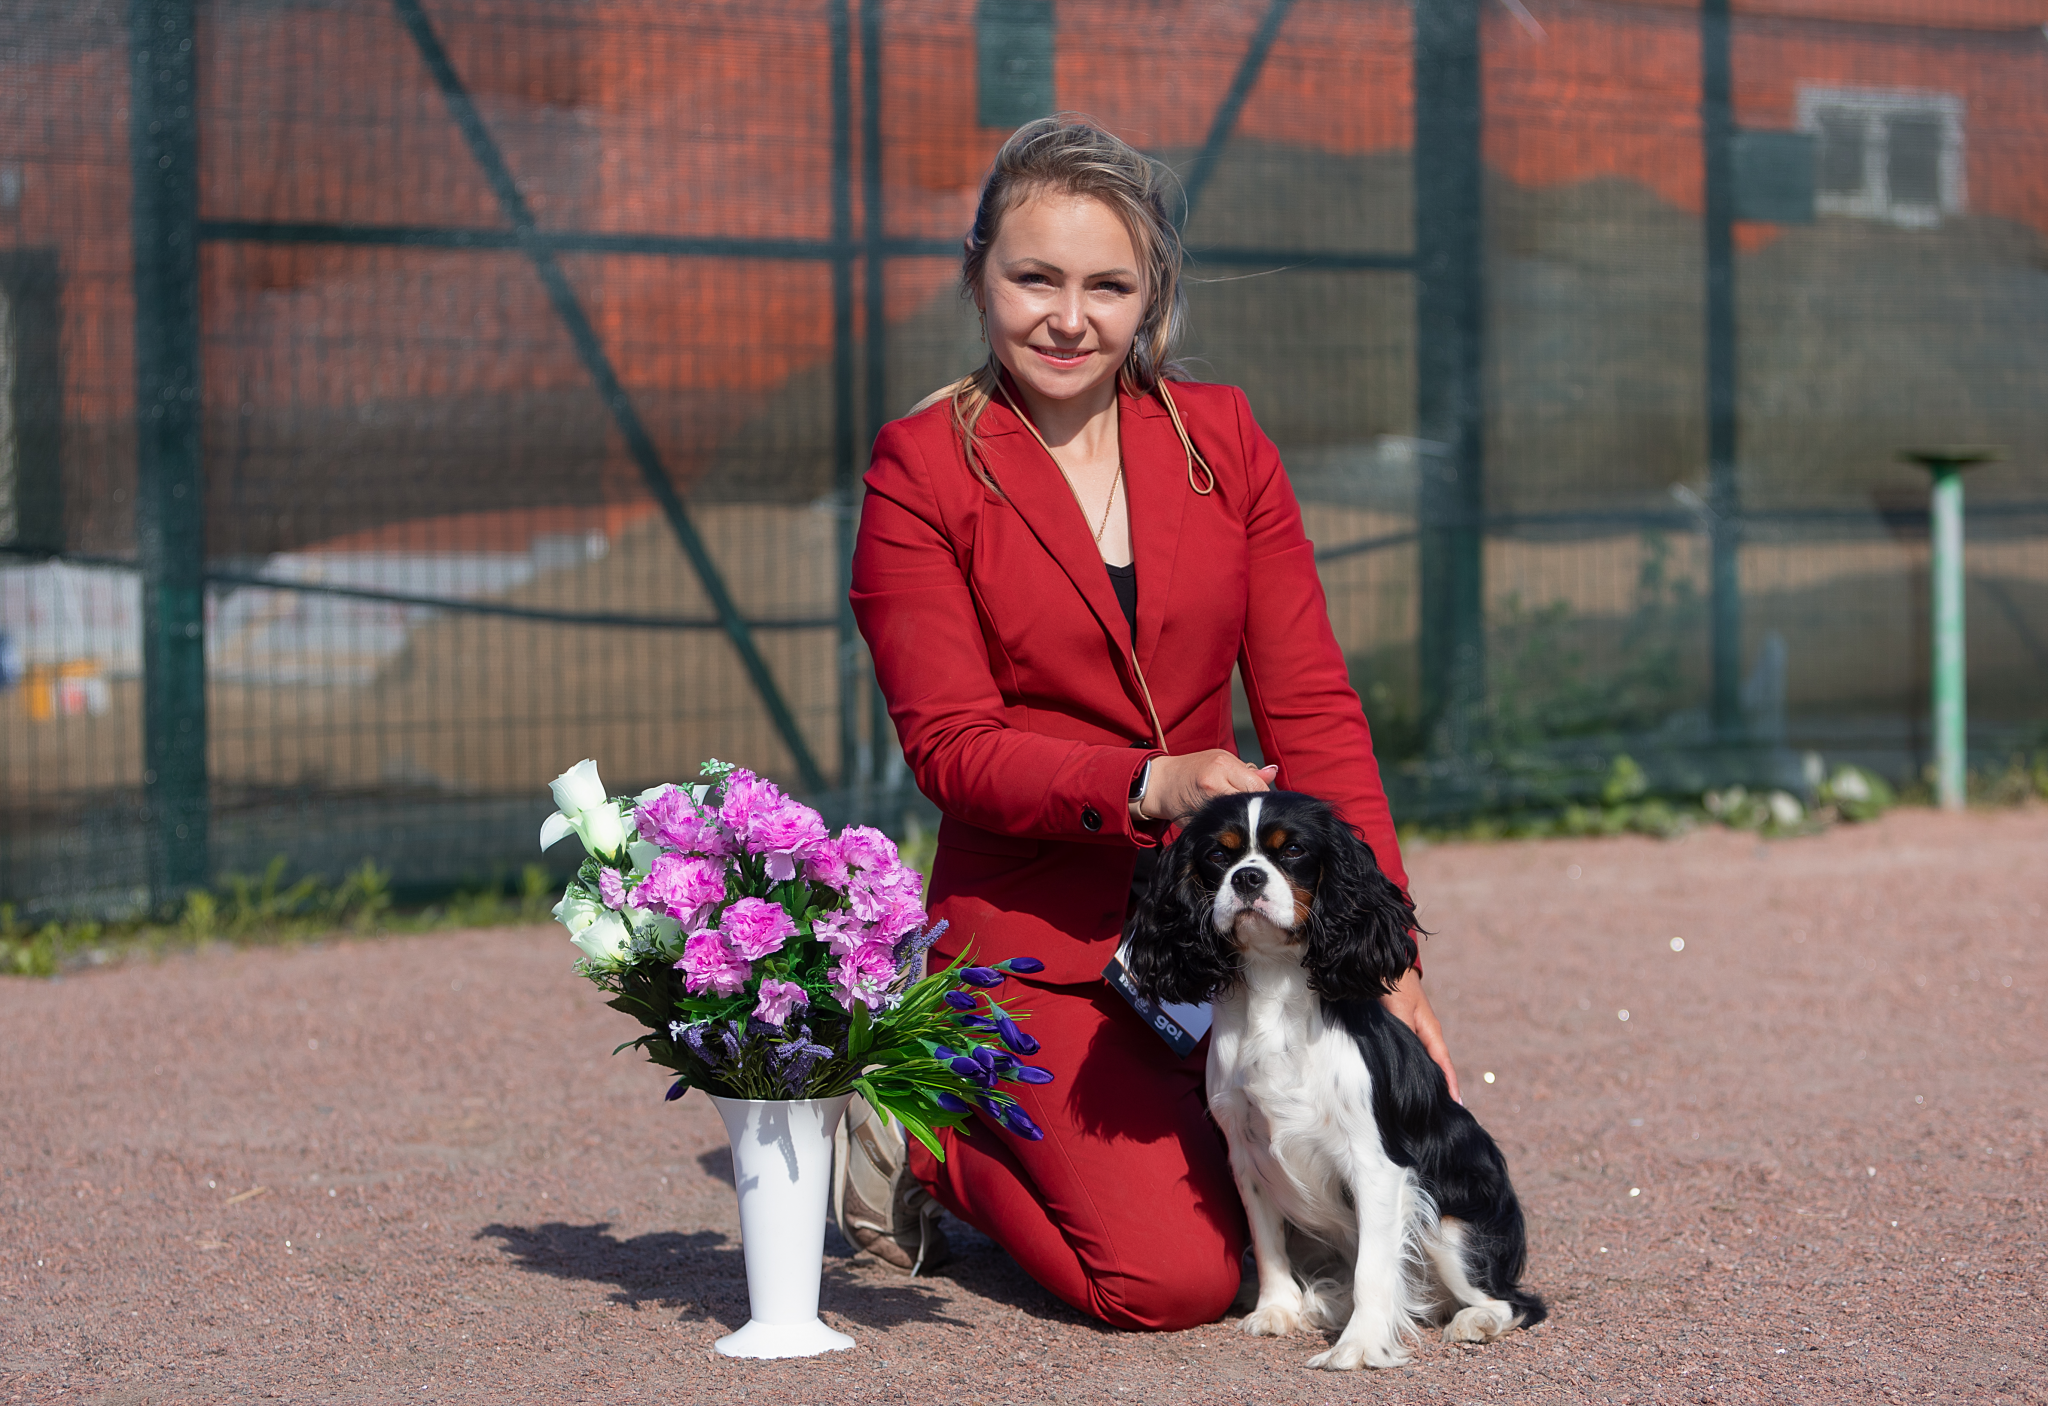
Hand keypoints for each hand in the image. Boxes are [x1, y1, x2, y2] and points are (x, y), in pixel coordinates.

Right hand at [1136, 750, 1278, 821]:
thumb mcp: (1220, 760)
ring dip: (1245, 818)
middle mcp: (1214, 785)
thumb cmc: (1192, 769)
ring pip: (1239, 817)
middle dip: (1256, 809)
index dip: (1264, 795)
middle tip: (1255, 810)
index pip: (1258, 786)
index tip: (1264, 799)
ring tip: (1241, 814)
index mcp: (1222, 766)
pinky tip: (1228, 822)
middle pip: (1250, 804)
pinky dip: (1230, 825)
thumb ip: (1247, 771)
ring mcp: (1206, 806)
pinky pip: (1224, 826)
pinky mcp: (1200, 822)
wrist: (1161, 784)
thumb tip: (1273, 773)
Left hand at [1380, 967, 1461, 1104]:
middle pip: (1434, 1068)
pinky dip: (1407, 1070)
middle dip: (1438, 1090)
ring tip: (1420, 1107)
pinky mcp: (1397, 1032)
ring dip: (1421, 1082)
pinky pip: (1406, 1056)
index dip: (1450, 1085)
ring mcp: (1412, 1033)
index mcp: (1430, 1031)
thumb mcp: (1400, 1008)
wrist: (1383, 962)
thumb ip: (1404, 1031)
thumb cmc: (1394, 983)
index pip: (1443, 1065)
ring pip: (1419, 1063)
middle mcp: (1423, 1035)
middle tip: (1438, 1117)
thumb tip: (1410, 1058)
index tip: (1457, 1106)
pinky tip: (1399, 1082)